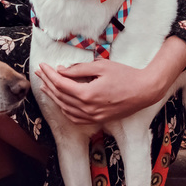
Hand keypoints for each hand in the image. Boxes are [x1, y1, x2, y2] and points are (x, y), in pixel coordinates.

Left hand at [33, 37, 185, 125]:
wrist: (144, 91)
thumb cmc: (125, 76)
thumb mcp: (101, 66)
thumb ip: (79, 69)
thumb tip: (61, 70)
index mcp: (87, 94)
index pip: (60, 84)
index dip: (49, 74)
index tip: (43, 66)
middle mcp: (88, 108)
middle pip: (60, 96)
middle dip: (48, 83)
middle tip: (40, 73)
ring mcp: (93, 116)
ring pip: (66, 108)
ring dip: (54, 97)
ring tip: (45, 86)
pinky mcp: (98, 120)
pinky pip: (76, 118)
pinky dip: (65, 110)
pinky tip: (61, 102)